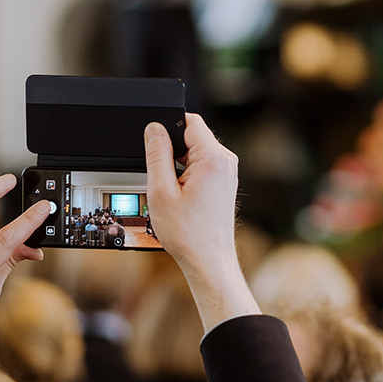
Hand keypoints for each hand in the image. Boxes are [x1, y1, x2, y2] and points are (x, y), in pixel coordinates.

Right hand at [145, 114, 259, 329]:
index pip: (189, 120)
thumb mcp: (160, 190)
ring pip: (195, 152)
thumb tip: (154, 128)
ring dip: (179, 165)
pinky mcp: (224, 182)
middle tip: (164, 179)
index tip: (156, 148)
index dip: (168, 128)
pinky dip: (188, 175)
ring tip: (175, 193)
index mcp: (213, 158)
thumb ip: (157, 154)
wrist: (208, 260)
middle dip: (172, 150)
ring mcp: (228, 172)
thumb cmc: (188, 234)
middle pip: (191, 135)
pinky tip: (183, 197)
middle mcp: (226, 162)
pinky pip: (202, 165)